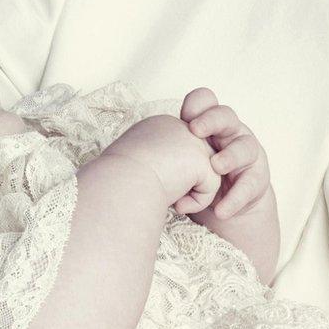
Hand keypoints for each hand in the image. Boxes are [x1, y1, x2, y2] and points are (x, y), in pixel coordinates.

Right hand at [101, 114, 221, 214]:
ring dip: (188, 193)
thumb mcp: (135, 164)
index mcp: (158, 126)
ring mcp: (191, 139)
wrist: (118, 186)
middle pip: (192, 163)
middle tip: (154, 189)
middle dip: (180, 183)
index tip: (143, 181)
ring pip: (204, 174)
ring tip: (164, 195)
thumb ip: (155, 162)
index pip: (176, 154)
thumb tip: (170, 178)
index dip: (163, 174)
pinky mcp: (202, 158)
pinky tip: (176, 201)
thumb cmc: (117, 182)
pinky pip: (211, 186)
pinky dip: (196, 202)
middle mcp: (177, 126)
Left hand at [179, 89, 270, 221]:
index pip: (206, 101)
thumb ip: (170, 156)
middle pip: (226, 116)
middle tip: (195, 130)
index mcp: (210, 123)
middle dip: (211, 120)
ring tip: (215, 167)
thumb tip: (145, 167)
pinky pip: (249, 184)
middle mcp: (230, 132)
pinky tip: (221, 210)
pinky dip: (234, 198)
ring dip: (229, 156)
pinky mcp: (257, 178)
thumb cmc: (198, 173)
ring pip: (245, 146)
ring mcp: (247, 153)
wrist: (226, 203)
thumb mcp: (185, 160)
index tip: (182, 116)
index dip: (197, 104)